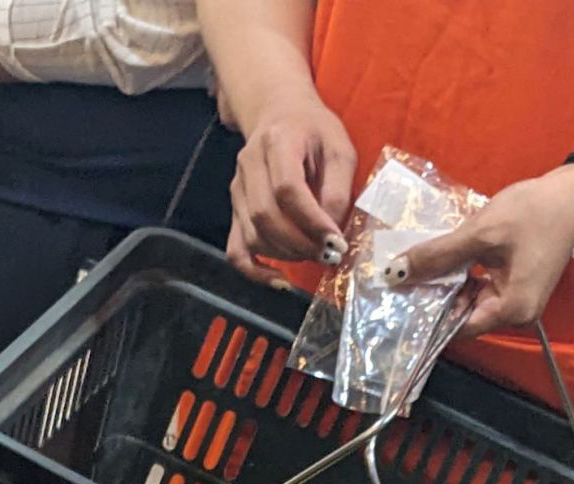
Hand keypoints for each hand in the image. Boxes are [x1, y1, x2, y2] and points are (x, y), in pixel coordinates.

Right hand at [226, 94, 355, 282]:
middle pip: (266, 215)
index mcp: (277, 141)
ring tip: (314, 255)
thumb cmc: (314, 131)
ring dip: (286, 255)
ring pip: (253, 235)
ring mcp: (237, 189)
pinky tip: (279, 280)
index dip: (312, 221)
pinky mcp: (234, 209)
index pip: (287, 189)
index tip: (336, 241)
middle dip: (300, 243)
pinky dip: (254, 271)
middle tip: (329, 254)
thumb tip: (333, 234)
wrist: (278, 113)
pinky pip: (235, 249)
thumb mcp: (339, 148)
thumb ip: (339, 189)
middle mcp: (249, 165)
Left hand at [391, 165, 573, 337]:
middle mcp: (514, 315)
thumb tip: (395, 273)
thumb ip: (438, 255)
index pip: (456, 328)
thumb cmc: (534, 212)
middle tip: (397, 283)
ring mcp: (515, 302)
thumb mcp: (481, 232)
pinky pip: (478, 290)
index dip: (425, 316)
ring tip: (412, 271)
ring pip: (467, 302)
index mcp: (511, 310)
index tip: (397, 302)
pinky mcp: (513, 287)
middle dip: (432, 299)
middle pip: (461, 316)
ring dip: (443, 286)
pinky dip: (459, 278)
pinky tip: (438, 263)